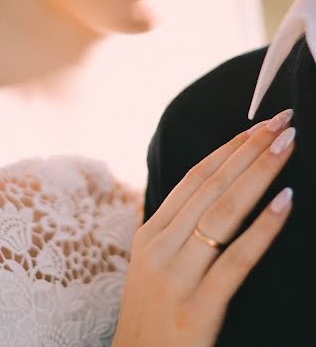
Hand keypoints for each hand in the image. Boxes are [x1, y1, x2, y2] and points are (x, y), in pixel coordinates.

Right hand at [113, 110, 294, 346]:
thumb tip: (210, 190)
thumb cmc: (151, 316)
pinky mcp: (197, 309)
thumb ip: (175, 227)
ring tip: (286, 146)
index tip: (257, 126)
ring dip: (259, 174)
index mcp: (151, 232)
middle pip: (212, 186)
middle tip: (281, 122)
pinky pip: (236, 260)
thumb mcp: (153, 264)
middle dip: (249, 150)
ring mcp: (176, 276)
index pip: (194, 177)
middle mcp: (160, 246)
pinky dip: (263, 228)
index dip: (228, 148)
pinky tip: (286, 202)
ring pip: (224, 212)